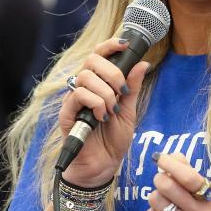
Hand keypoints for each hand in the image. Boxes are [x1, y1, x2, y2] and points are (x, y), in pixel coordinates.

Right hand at [58, 38, 151, 187]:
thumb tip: (143, 63)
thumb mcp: (129, 110)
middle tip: (122, 91)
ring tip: (112, 110)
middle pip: (91, 60)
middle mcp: (85, 87)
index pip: (100, 55)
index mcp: (99, 83)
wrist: (103, 165)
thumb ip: (132, 87)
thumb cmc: (114, 139)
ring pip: (85, 76)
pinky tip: (102, 117)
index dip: (110, 45)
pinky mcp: (67, 113)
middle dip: (112, 72)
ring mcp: (74, 99)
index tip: (126, 44)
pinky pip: (78, 95)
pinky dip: (95, 103)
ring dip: (105, 92)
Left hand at [144, 153, 210, 210]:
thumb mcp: (204, 189)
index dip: (171, 165)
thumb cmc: (205, 208)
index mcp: (210, 197)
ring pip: (156, 201)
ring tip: (164, 201)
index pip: (188, 178)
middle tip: (161, 180)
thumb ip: (187, 170)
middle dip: (159, 179)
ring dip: (156, 196)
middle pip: (167, 187)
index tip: (160, 158)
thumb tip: (169, 156)